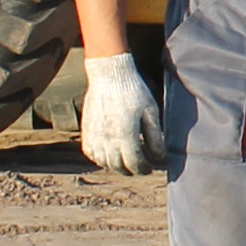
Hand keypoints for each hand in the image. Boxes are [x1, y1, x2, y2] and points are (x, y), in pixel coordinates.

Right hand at [78, 52, 166, 176]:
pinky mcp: (87, 130)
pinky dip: (100, 159)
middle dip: (131, 170)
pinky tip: (109, 154)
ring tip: (126, 161)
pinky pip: (90, 153)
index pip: (134, 163)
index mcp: (125, 134)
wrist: (109, 75)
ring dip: (116, 166)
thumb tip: (159, 157)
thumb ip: (155, 136)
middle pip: (118, 166)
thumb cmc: (133, 92)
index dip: (144, 169)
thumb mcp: (151, 112)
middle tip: (139, 166)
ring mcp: (95, 135)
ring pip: (103, 162)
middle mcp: (107, 138)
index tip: (150, 167)